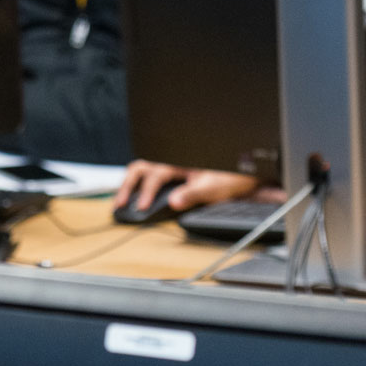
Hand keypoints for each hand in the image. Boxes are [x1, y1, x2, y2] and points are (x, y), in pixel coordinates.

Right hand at [112, 160, 262, 212]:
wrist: (246, 170)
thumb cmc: (231, 175)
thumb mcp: (213, 186)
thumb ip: (192, 193)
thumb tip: (175, 201)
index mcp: (180, 158)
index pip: (155, 173)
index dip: (146, 191)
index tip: (140, 207)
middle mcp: (172, 159)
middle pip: (141, 168)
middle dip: (127, 185)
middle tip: (119, 204)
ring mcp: (171, 164)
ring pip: (143, 169)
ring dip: (130, 184)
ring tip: (121, 202)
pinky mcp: (174, 173)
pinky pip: (151, 175)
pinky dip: (140, 184)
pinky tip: (136, 196)